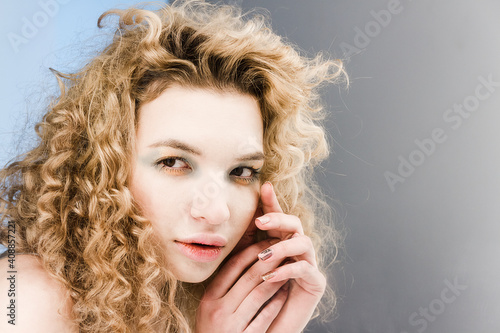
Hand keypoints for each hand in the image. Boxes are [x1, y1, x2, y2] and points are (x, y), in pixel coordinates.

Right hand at [195, 238, 289, 332]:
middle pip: (248, 276)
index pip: (233, 266)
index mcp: (209, 298)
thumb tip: (244, 257)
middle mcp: (218, 309)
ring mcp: (231, 325)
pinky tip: (285, 293)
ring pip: (259, 294)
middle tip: (283, 249)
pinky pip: (264, 317)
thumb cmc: (214, 330)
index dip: (252, 251)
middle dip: (270, 260)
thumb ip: (225, 286)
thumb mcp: (211, 307)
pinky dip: (276, 303)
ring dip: (277, 278)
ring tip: (288, 268)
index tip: (267, 241)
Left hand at [254, 182, 326, 331]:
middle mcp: (297, 250)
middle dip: (278, 220)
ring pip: (303, 243)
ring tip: (263, 256)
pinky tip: (269, 277)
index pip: (277, 218)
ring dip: (282, 247)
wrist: (266, 327)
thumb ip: (245, 245)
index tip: (263, 187)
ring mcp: (308, 264)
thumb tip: (234, 219)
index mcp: (281, 242)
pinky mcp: (316, 283)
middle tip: (261, 221)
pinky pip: (305, 270)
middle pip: (294, 224)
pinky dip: (287, 271)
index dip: (271, 202)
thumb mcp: (246, 266)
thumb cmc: (254, 295)